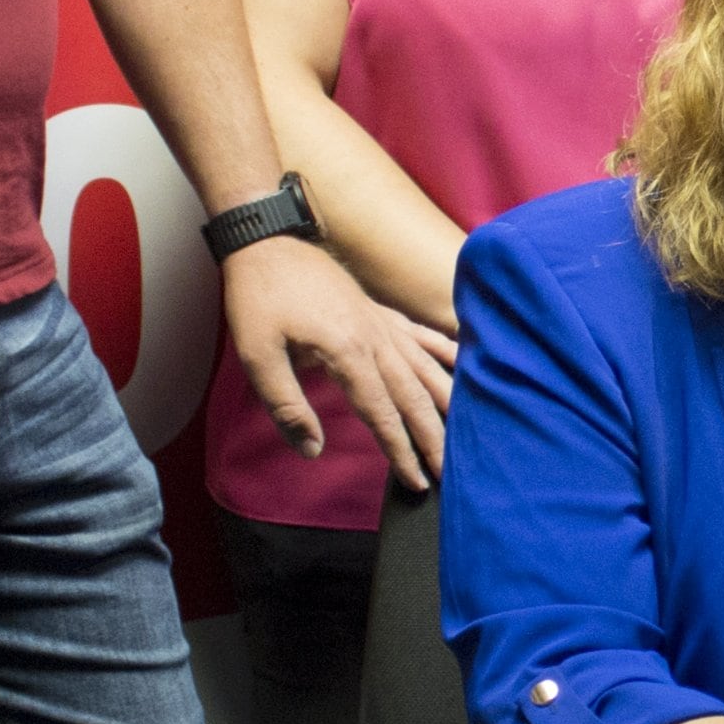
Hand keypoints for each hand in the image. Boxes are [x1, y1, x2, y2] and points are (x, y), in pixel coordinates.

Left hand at [219, 236, 453, 490]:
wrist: (266, 242)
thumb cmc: (258, 297)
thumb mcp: (256, 355)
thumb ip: (285, 405)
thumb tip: (311, 450)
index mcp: (347, 352)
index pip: (382, 412)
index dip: (400, 450)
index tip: (416, 481)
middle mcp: (375, 338)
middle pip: (414, 395)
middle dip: (434, 437)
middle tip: (451, 471)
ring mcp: (383, 323)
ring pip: (427, 368)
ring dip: (447, 403)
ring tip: (467, 431)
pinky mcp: (381, 313)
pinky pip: (423, 336)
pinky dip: (447, 353)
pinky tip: (465, 365)